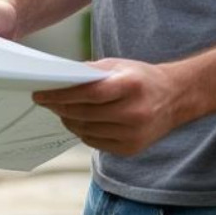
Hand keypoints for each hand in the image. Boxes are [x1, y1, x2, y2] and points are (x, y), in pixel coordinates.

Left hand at [33, 58, 188, 156]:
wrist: (176, 98)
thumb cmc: (142, 78)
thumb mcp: (118, 65)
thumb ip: (89, 71)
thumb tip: (58, 78)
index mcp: (131, 86)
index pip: (87, 93)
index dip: (60, 95)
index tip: (40, 94)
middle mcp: (134, 112)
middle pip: (84, 114)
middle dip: (59, 108)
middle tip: (44, 101)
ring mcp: (134, 134)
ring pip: (87, 131)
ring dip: (68, 121)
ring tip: (60, 111)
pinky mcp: (132, 149)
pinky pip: (96, 143)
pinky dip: (83, 132)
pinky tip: (78, 122)